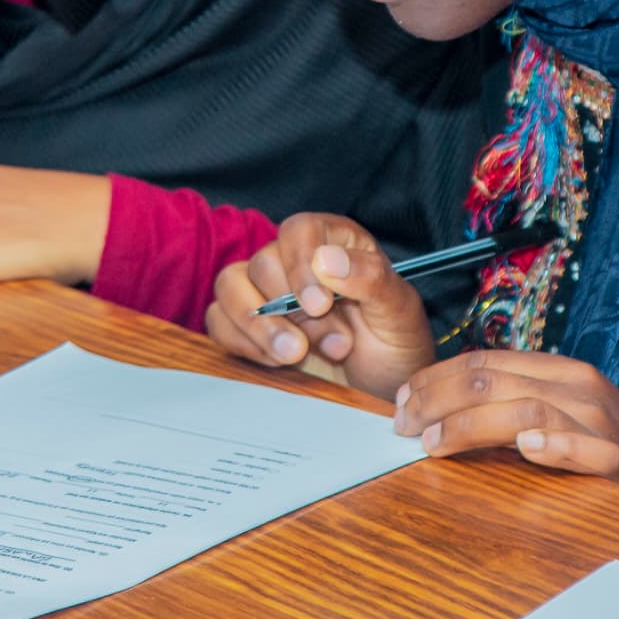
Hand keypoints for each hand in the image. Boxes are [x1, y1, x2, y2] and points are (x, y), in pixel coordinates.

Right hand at [203, 213, 436, 395]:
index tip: (320, 305)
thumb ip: (371, 279)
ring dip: (259, 326)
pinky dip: (243, 343)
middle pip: (263, 263)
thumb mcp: (399, 310)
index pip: (299, 231)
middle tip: (335, 344)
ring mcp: (267, 292)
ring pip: (230, 286)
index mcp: (333, 241)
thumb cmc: (395, 341)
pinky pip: (219, 321)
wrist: (384, 388)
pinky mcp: (247, 326)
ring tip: (296, 356)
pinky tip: (278, 362)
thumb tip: (327, 260)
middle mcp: (295, 261)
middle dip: (292, 311)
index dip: (301, 265)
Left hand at [394, 350, 618, 498]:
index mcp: (558, 370)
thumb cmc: (601, 453)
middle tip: (402, 427)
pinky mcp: (617, 460)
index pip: (485, 361)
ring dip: (473, 424)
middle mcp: (577, 386)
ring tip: (434, 443)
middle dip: (438, 400)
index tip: (400, 401)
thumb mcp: (553, 417)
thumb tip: (436, 415)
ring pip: (526, 407)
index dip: (435, 378)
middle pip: (495, 380)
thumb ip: (507, 409)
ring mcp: (599, 421)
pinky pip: (584, 447)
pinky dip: (554, 444)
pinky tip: (525, 448)